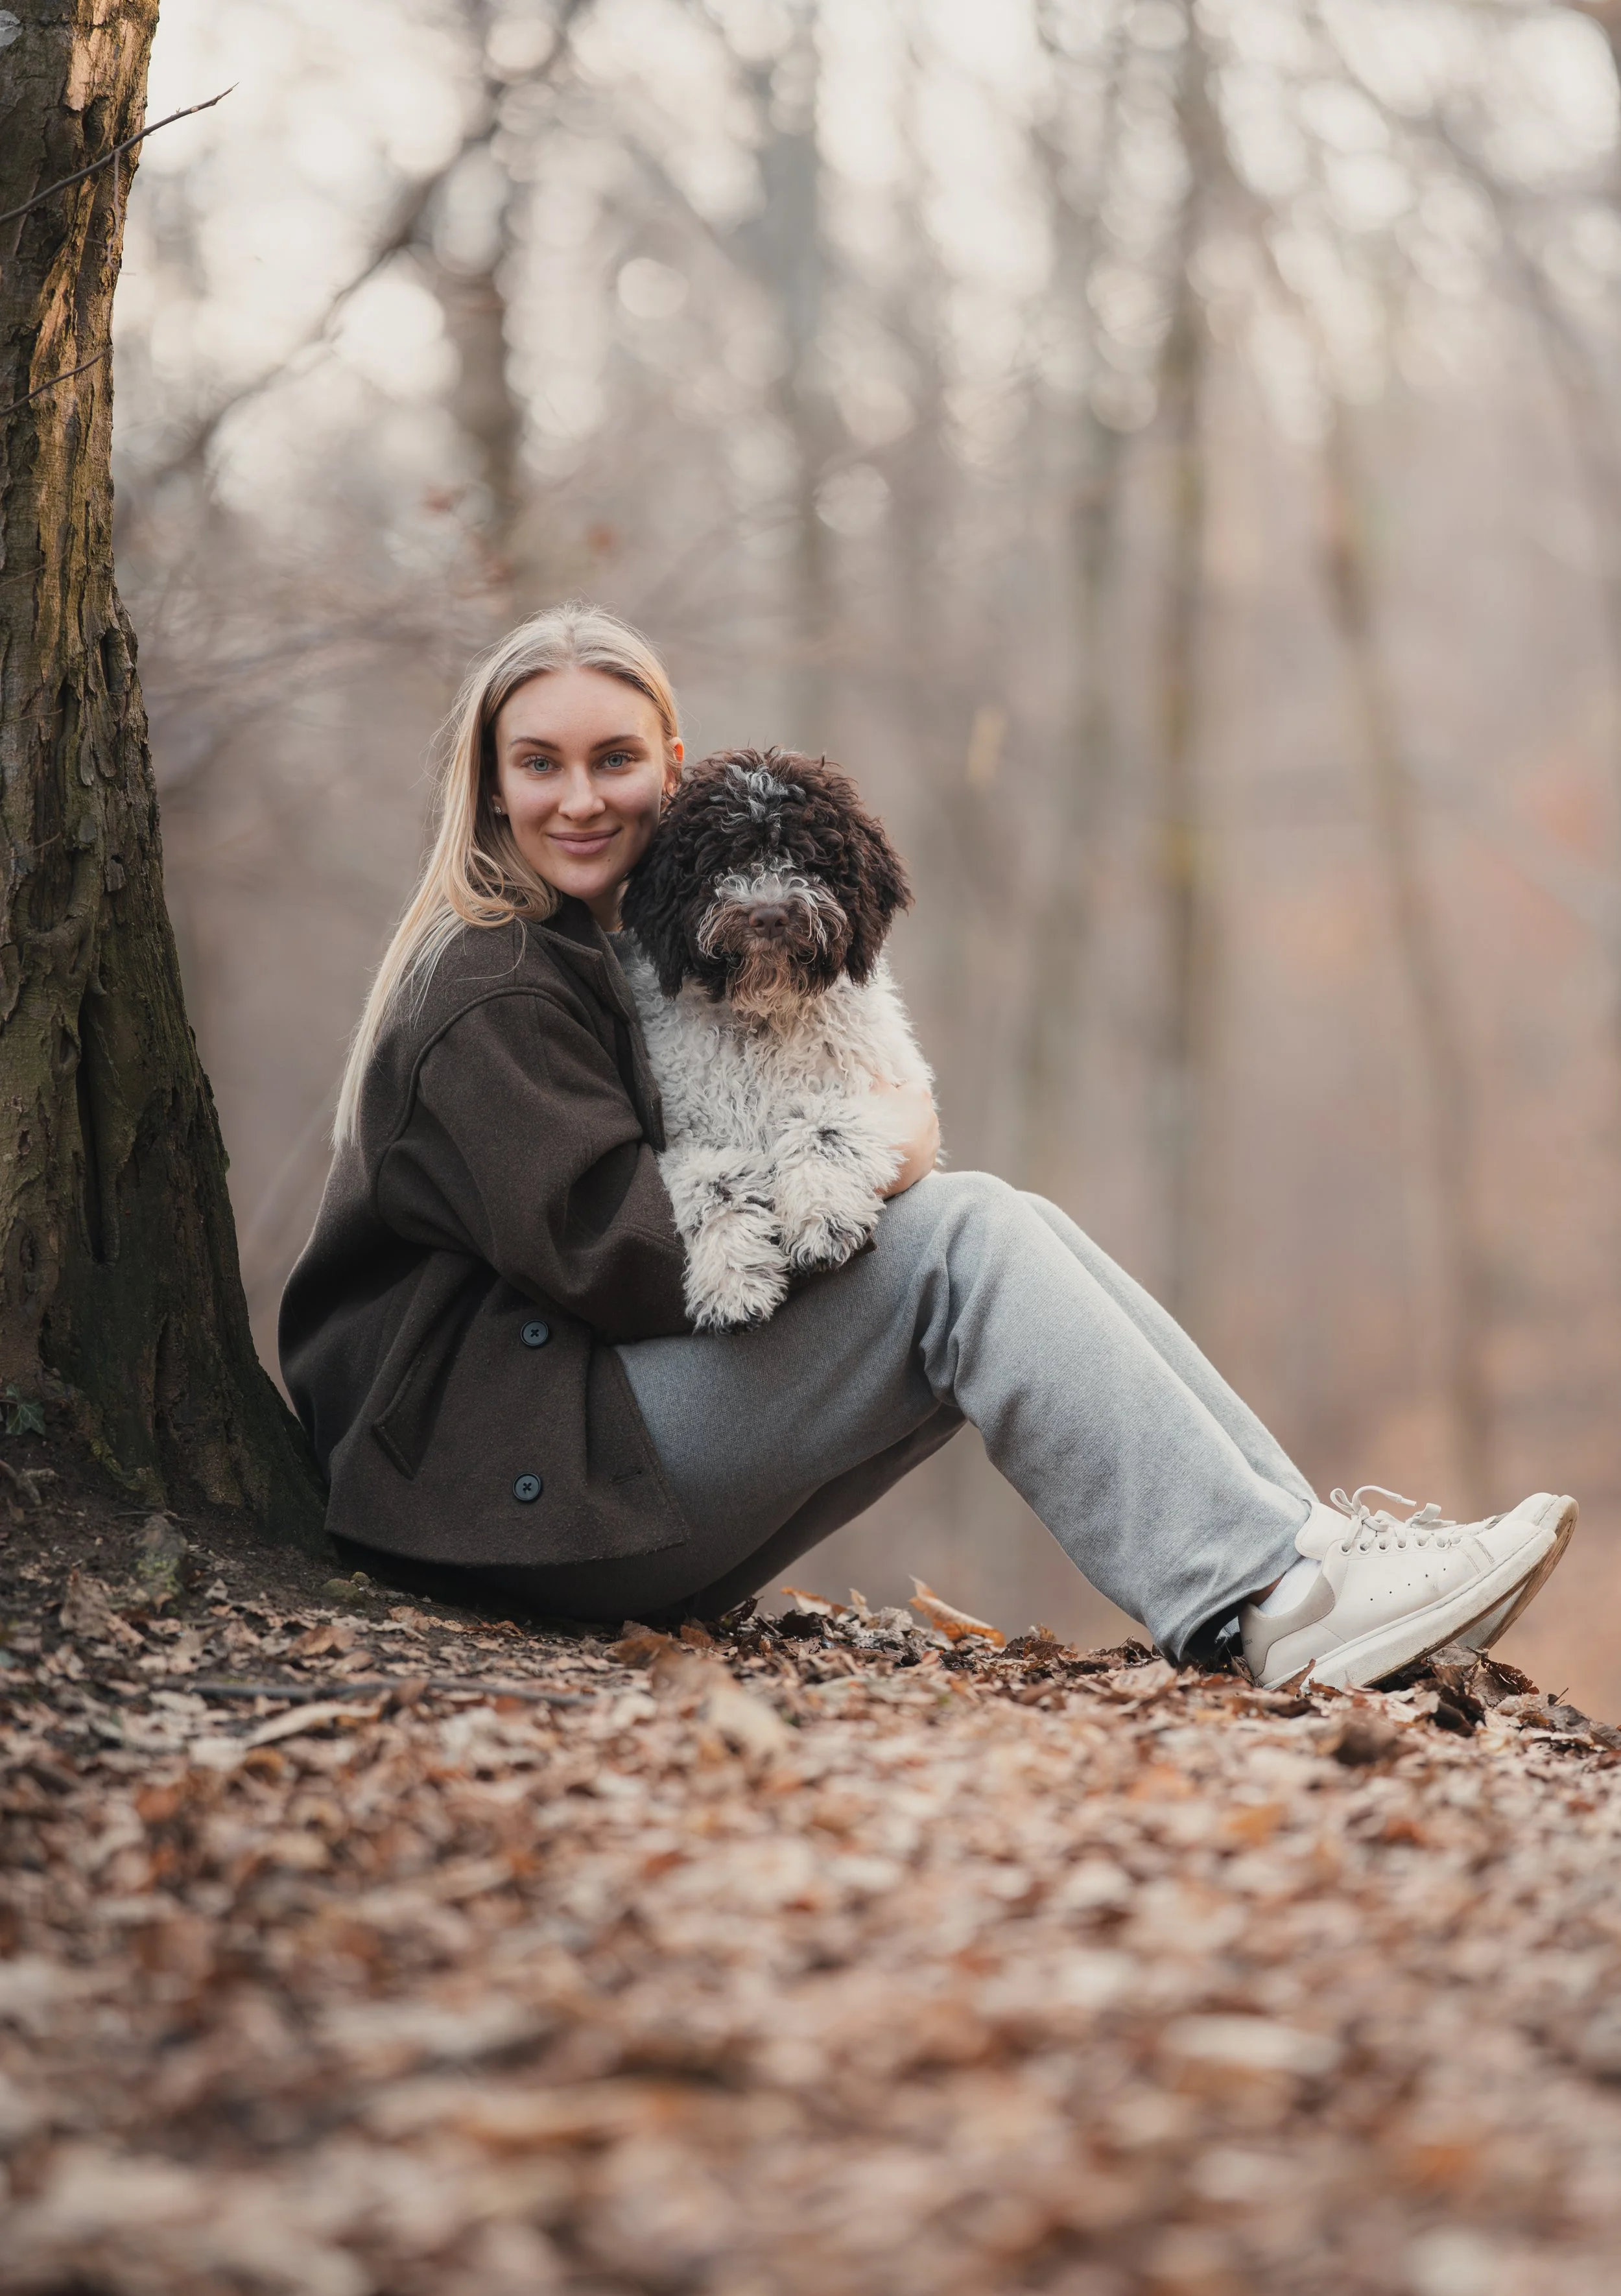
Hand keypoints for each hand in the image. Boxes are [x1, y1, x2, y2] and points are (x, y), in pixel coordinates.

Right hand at [867, 1077, 939, 1197]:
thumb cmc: (872, 1121)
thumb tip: (876, 1063)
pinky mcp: (927, 1166)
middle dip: (898, 1116)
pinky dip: (906, 1157)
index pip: (907, 1087)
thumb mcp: (871, 1088)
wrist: (874, 1164)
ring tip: (882, 1145)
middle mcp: (932, 1118)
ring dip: (904, 1138)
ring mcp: (931, 1144)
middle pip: (913, 1111)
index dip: (890, 1093)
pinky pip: (917, 1157)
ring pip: (917, 1135)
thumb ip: (877, 1074)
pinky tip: (890, 1160)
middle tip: (875, 1125)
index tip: (876, 1103)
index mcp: (920, 1095)